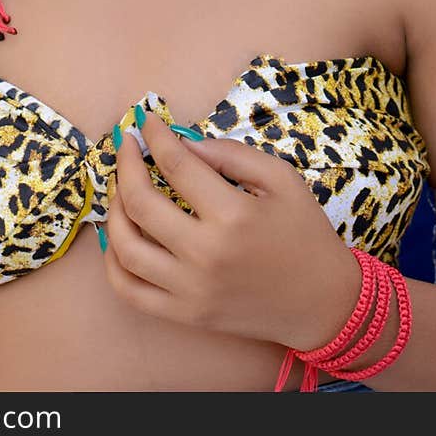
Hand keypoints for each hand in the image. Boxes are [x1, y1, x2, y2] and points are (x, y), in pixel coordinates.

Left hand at [103, 113, 361, 351]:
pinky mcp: (185, 315)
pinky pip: (129, 290)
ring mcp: (190, 290)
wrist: (323, 303)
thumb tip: (183, 142)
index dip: (155, 135)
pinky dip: (113, 261)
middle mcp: (204, 254)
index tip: (146, 120)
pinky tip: (119, 234)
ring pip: (124, 247)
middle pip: (139, 202)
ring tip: (121, 186)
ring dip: (112, 209)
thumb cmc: (304, 233)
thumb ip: (231, 154)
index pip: (176, 164)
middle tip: (126, 144)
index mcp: (232, 215)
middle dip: (125, 163)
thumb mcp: (281, 178)